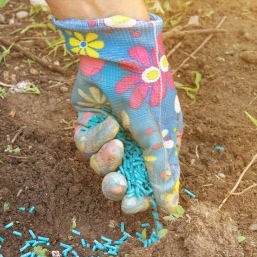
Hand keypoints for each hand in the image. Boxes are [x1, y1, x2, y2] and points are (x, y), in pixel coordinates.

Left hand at [55, 15, 182, 214]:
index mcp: (158, 142)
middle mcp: (134, 140)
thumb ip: (160, 167)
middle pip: (123, 178)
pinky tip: (105, 122)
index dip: (143, 196)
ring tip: (115, 145)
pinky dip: (95, 138)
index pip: (152, 181)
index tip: (135, 206)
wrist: (116, 49)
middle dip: (119, 185)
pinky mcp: (89, 122)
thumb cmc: (144, 87)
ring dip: (107, 159)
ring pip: (101, 165)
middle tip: (118, 186)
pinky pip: (86, 145)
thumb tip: (170, 207)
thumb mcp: (156, 129)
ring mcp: (111, 131)